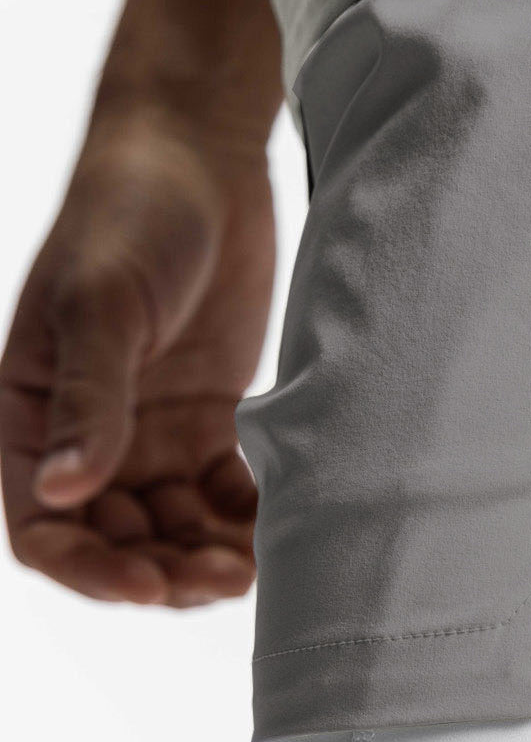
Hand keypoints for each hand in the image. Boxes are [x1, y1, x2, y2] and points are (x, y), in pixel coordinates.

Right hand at [1, 105, 273, 605]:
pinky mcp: (212, 411)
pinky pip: (225, 486)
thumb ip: (91, 398)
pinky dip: (247, 513)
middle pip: (119, 538)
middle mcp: (91, 435)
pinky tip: (285, 520)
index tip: (149, 586)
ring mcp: (154, 426)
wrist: (198, 155)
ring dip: (210, 553)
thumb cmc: (127, 212)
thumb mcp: (99, 304)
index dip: (91, 570)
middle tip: (227, 579)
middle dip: (166, 570)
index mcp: (34, 417)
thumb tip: (63, 492)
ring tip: (261, 563)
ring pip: (176, 524)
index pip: (45, 528)